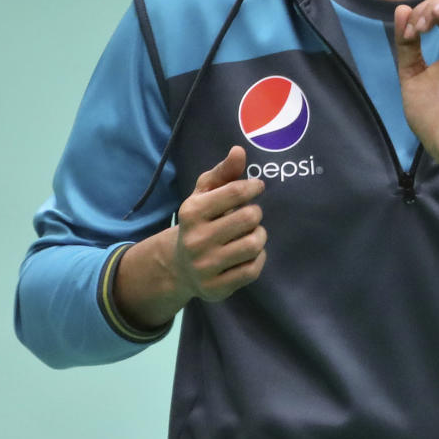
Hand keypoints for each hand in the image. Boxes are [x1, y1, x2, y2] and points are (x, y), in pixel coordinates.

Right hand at [172, 146, 267, 302]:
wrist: (179, 266)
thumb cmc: (200, 221)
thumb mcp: (204, 194)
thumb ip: (223, 172)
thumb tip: (239, 151)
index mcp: (191, 212)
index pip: (235, 191)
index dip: (253, 186)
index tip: (257, 187)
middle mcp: (196, 239)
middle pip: (249, 218)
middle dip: (255, 214)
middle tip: (250, 216)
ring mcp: (205, 266)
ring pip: (254, 244)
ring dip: (259, 236)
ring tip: (252, 234)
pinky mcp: (216, 288)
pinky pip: (253, 269)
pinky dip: (258, 259)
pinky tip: (248, 254)